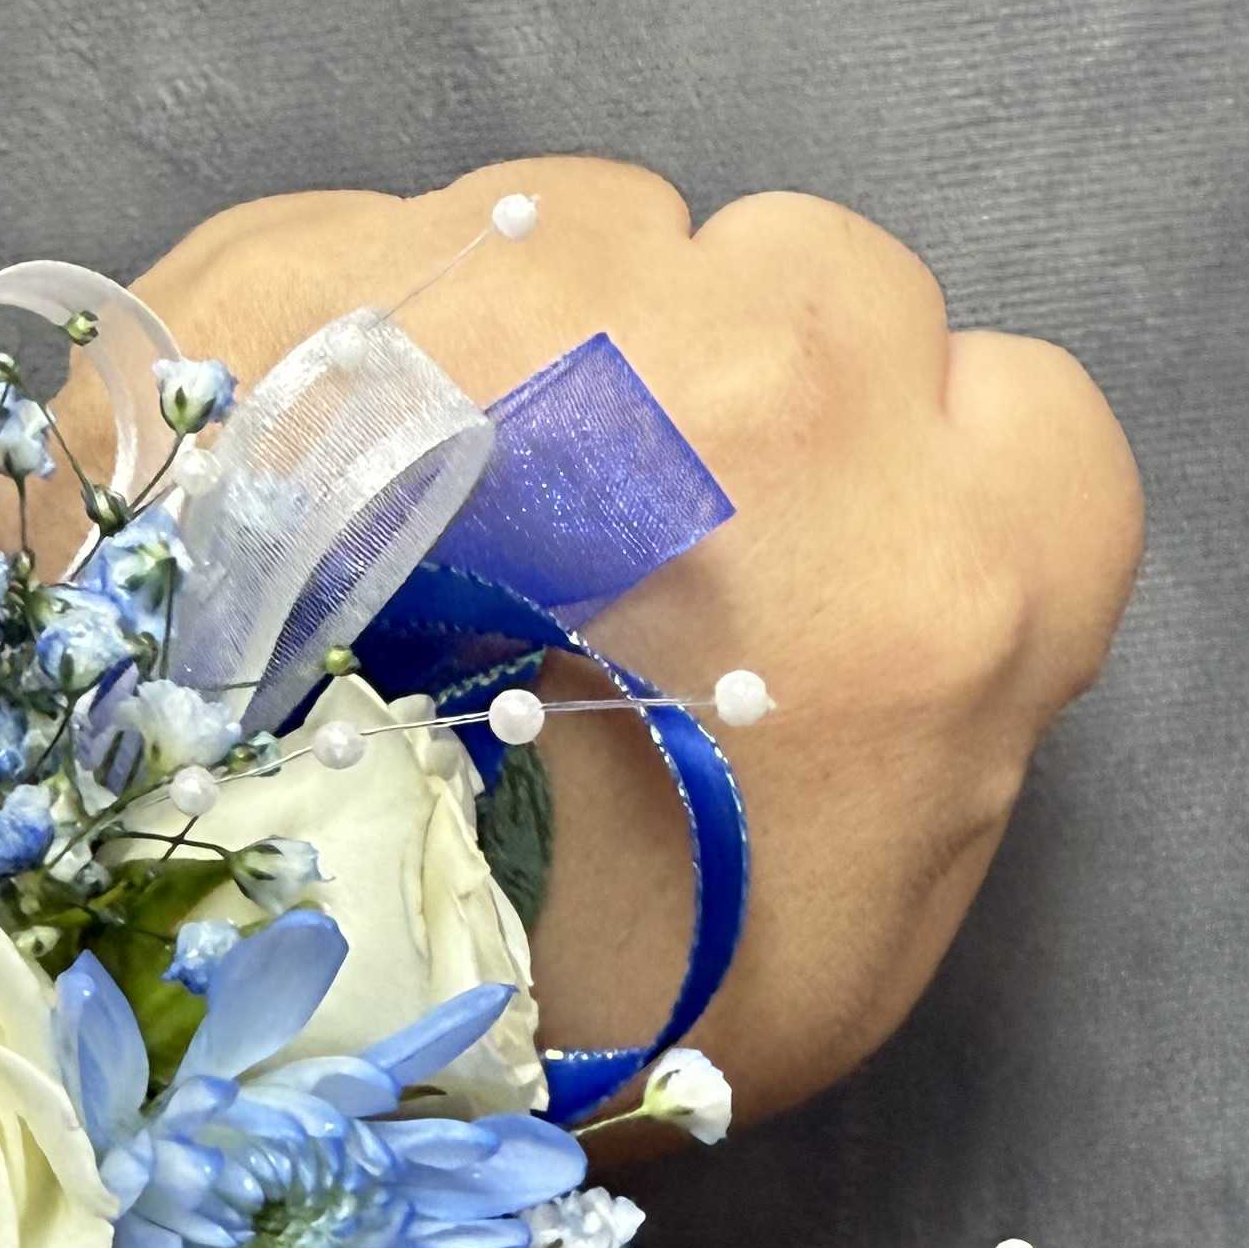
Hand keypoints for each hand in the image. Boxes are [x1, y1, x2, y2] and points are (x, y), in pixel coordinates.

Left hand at [130, 159, 1143, 1120]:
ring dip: (561, 344)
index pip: (1017, 405)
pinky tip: (333, 488)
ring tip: (449, 528)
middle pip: (818, 284)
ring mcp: (546, 298)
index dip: (914, 472)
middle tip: (611, 550)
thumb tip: (897, 592)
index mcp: (933, 562)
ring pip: (613, 232)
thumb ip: (939, 717)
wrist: (231, 1002)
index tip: (812, 553)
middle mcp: (772, 382)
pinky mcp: (332, 271)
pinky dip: (387, 335)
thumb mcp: (847, 931)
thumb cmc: (572, 1017)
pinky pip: (415, 231)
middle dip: (740, 388)